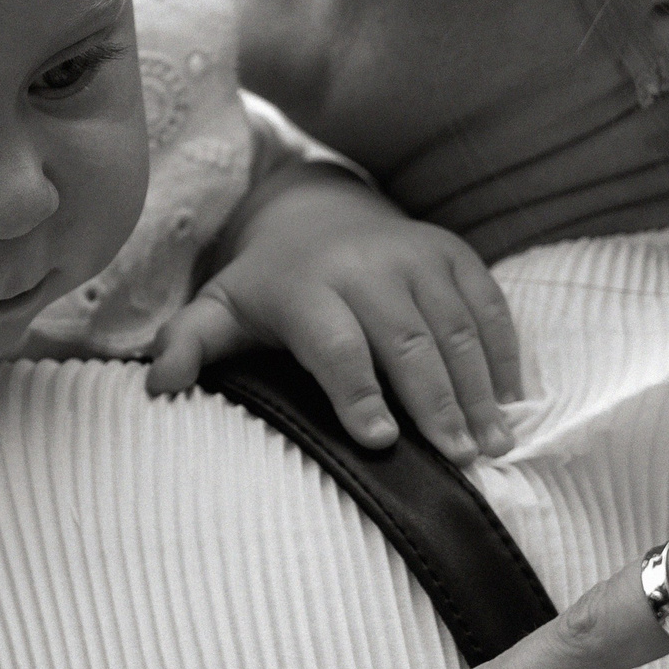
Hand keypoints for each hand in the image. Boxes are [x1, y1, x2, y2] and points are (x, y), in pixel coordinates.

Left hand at [148, 168, 521, 459]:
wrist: (315, 209)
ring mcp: (416, 256)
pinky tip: (512, 402)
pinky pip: (487, 304)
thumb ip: (187, 344)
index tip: (380, 441)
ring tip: (494, 444)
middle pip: (407, 340)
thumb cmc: (266, 285)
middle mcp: (366, 266)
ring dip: (479, 388)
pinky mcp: (453, 252)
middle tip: (461, 459)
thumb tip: (157, 385)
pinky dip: (503, 353)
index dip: (358, 393)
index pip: (336, 345)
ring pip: (454, 327)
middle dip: (436, 402)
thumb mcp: (219, 309)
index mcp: (306, 287)